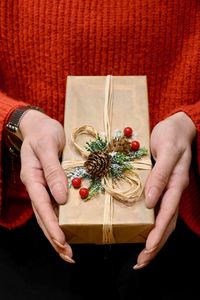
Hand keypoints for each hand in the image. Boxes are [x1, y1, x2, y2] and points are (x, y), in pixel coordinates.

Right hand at [19, 110, 73, 262]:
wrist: (41, 125)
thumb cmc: (43, 132)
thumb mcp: (47, 146)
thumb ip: (52, 170)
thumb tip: (61, 197)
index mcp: (32, 177)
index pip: (41, 205)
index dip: (51, 224)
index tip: (61, 240)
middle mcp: (37, 185)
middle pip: (43, 216)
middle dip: (54, 237)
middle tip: (67, 255)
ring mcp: (44, 186)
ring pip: (49, 214)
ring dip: (57, 233)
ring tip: (67, 251)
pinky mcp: (53, 184)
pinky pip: (56, 205)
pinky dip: (62, 219)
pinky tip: (69, 229)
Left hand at [133, 112, 195, 269]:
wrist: (177, 127)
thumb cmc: (172, 136)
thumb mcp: (167, 151)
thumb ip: (161, 175)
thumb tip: (150, 202)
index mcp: (176, 184)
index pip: (167, 214)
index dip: (157, 233)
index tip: (147, 249)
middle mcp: (173, 191)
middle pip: (167, 224)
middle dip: (155, 245)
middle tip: (141, 262)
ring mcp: (169, 190)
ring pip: (164, 220)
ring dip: (154, 240)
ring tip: (143, 256)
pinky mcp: (162, 186)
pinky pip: (159, 210)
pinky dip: (152, 225)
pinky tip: (144, 232)